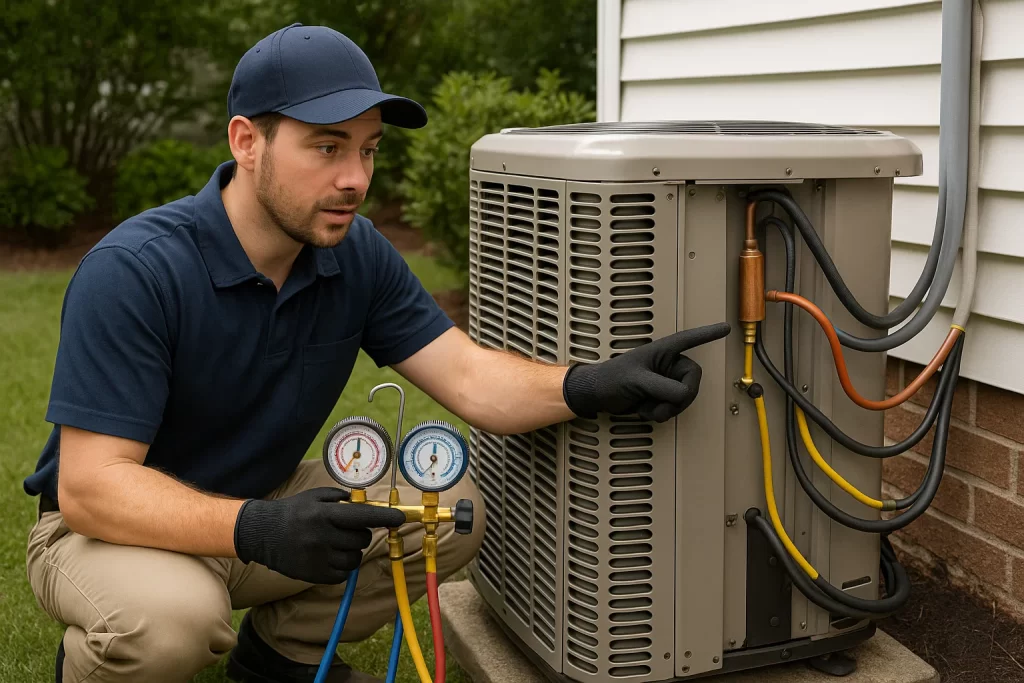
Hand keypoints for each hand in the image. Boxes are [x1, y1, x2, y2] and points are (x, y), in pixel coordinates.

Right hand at [233, 487, 405, 583]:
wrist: (262, 534)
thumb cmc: (292, 512)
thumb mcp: (314, 497)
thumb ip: (339, 498)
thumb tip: (364, 503)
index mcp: (325, 515)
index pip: (363, 516)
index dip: (385, 517)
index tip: (400, 518)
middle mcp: (323, 537)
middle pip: (362, 539)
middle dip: (360, 534)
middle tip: (347, 530)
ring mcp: (319, 558)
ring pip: (355, 558)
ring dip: (352, 551)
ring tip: (336, 544)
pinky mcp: (315, 575)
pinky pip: (343, 573)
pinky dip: (342, 566)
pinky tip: (329, 556)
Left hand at [562, 322, 730, 422]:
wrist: (597, 397)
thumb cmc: (611, 379)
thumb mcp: (637, 380)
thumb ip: (662, 386)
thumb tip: (685, 393)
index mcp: (662, 351)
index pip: (689, 340)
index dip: (708, 334)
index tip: (726, 328)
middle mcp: (668, 365)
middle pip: (693, 381)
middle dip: (678, 397)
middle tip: (660, 404)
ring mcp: (666, 381)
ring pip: (685, 398)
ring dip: (667, 408)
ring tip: (645, 406)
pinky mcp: (663, 396)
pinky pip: (675, 408)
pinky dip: (661, 413)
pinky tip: (644, 409)